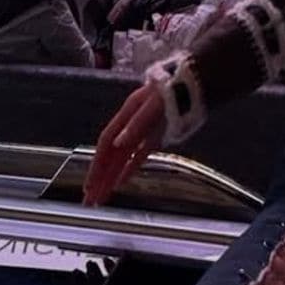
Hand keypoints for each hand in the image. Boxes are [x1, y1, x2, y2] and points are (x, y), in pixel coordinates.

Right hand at [83, 84, 165, 206]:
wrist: (196, 83)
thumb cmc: (174, 90)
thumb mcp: (154, 104)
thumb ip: (136, 124)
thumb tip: (117, 144)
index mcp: (127, 114)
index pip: (106, 144)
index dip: (97, 165)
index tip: (89, 185)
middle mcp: (131, 125)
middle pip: (111, 155)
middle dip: (99, 178)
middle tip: (90, 201)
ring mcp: (143, 131)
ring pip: (122, 159)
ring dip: (111, 178)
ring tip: (101, 196)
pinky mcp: (156, 137)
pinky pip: (138, 156)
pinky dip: (129, 169)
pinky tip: (121, 182)